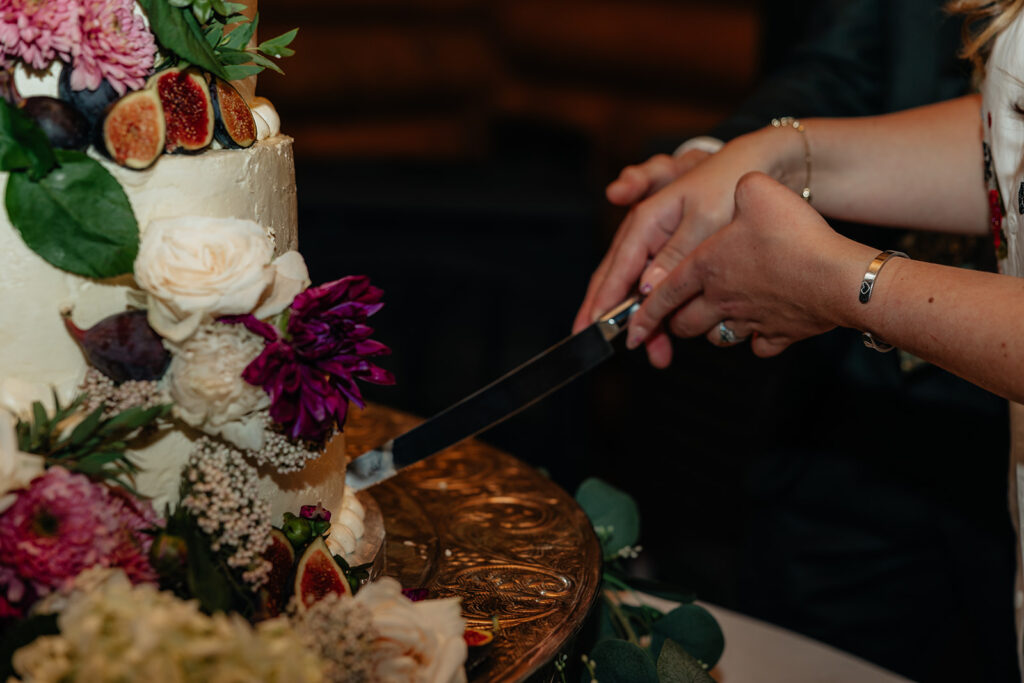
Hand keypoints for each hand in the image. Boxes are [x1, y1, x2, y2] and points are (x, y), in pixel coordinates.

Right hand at [575, 130, 799, 366]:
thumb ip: (674, 255)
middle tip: (597, 347)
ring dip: (646, 323)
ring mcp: (658, 246)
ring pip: (638, 291)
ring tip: (658, 356)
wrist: (757, 166)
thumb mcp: (705, 219)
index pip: (616, 268)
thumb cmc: (728, 184)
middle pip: (617, 281)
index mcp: (646, 220)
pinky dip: (663, 313)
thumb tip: (645, 290)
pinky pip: (658, 289)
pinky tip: (670, 337)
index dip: (602, 300)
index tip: (591, 328)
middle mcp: (646, 235)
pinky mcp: (674, 256)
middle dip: (612, 318)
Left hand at [626, 172, 871, 359]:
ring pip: (717, 336)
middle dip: (674, 322)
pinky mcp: (781, 334)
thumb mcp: (758, 192)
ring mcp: (751, 320)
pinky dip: (756, 340)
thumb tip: (739, 187)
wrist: (839, 278)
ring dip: (709, 331)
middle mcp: (721, 299)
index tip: (630, 333)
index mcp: (706, 267)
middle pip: (685, 322)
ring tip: (713, 320)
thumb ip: (742, 189)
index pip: (662, 294)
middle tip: (674, 319)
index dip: (642, 314)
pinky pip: (760, 345)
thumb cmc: (795, 235)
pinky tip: (761, 331)